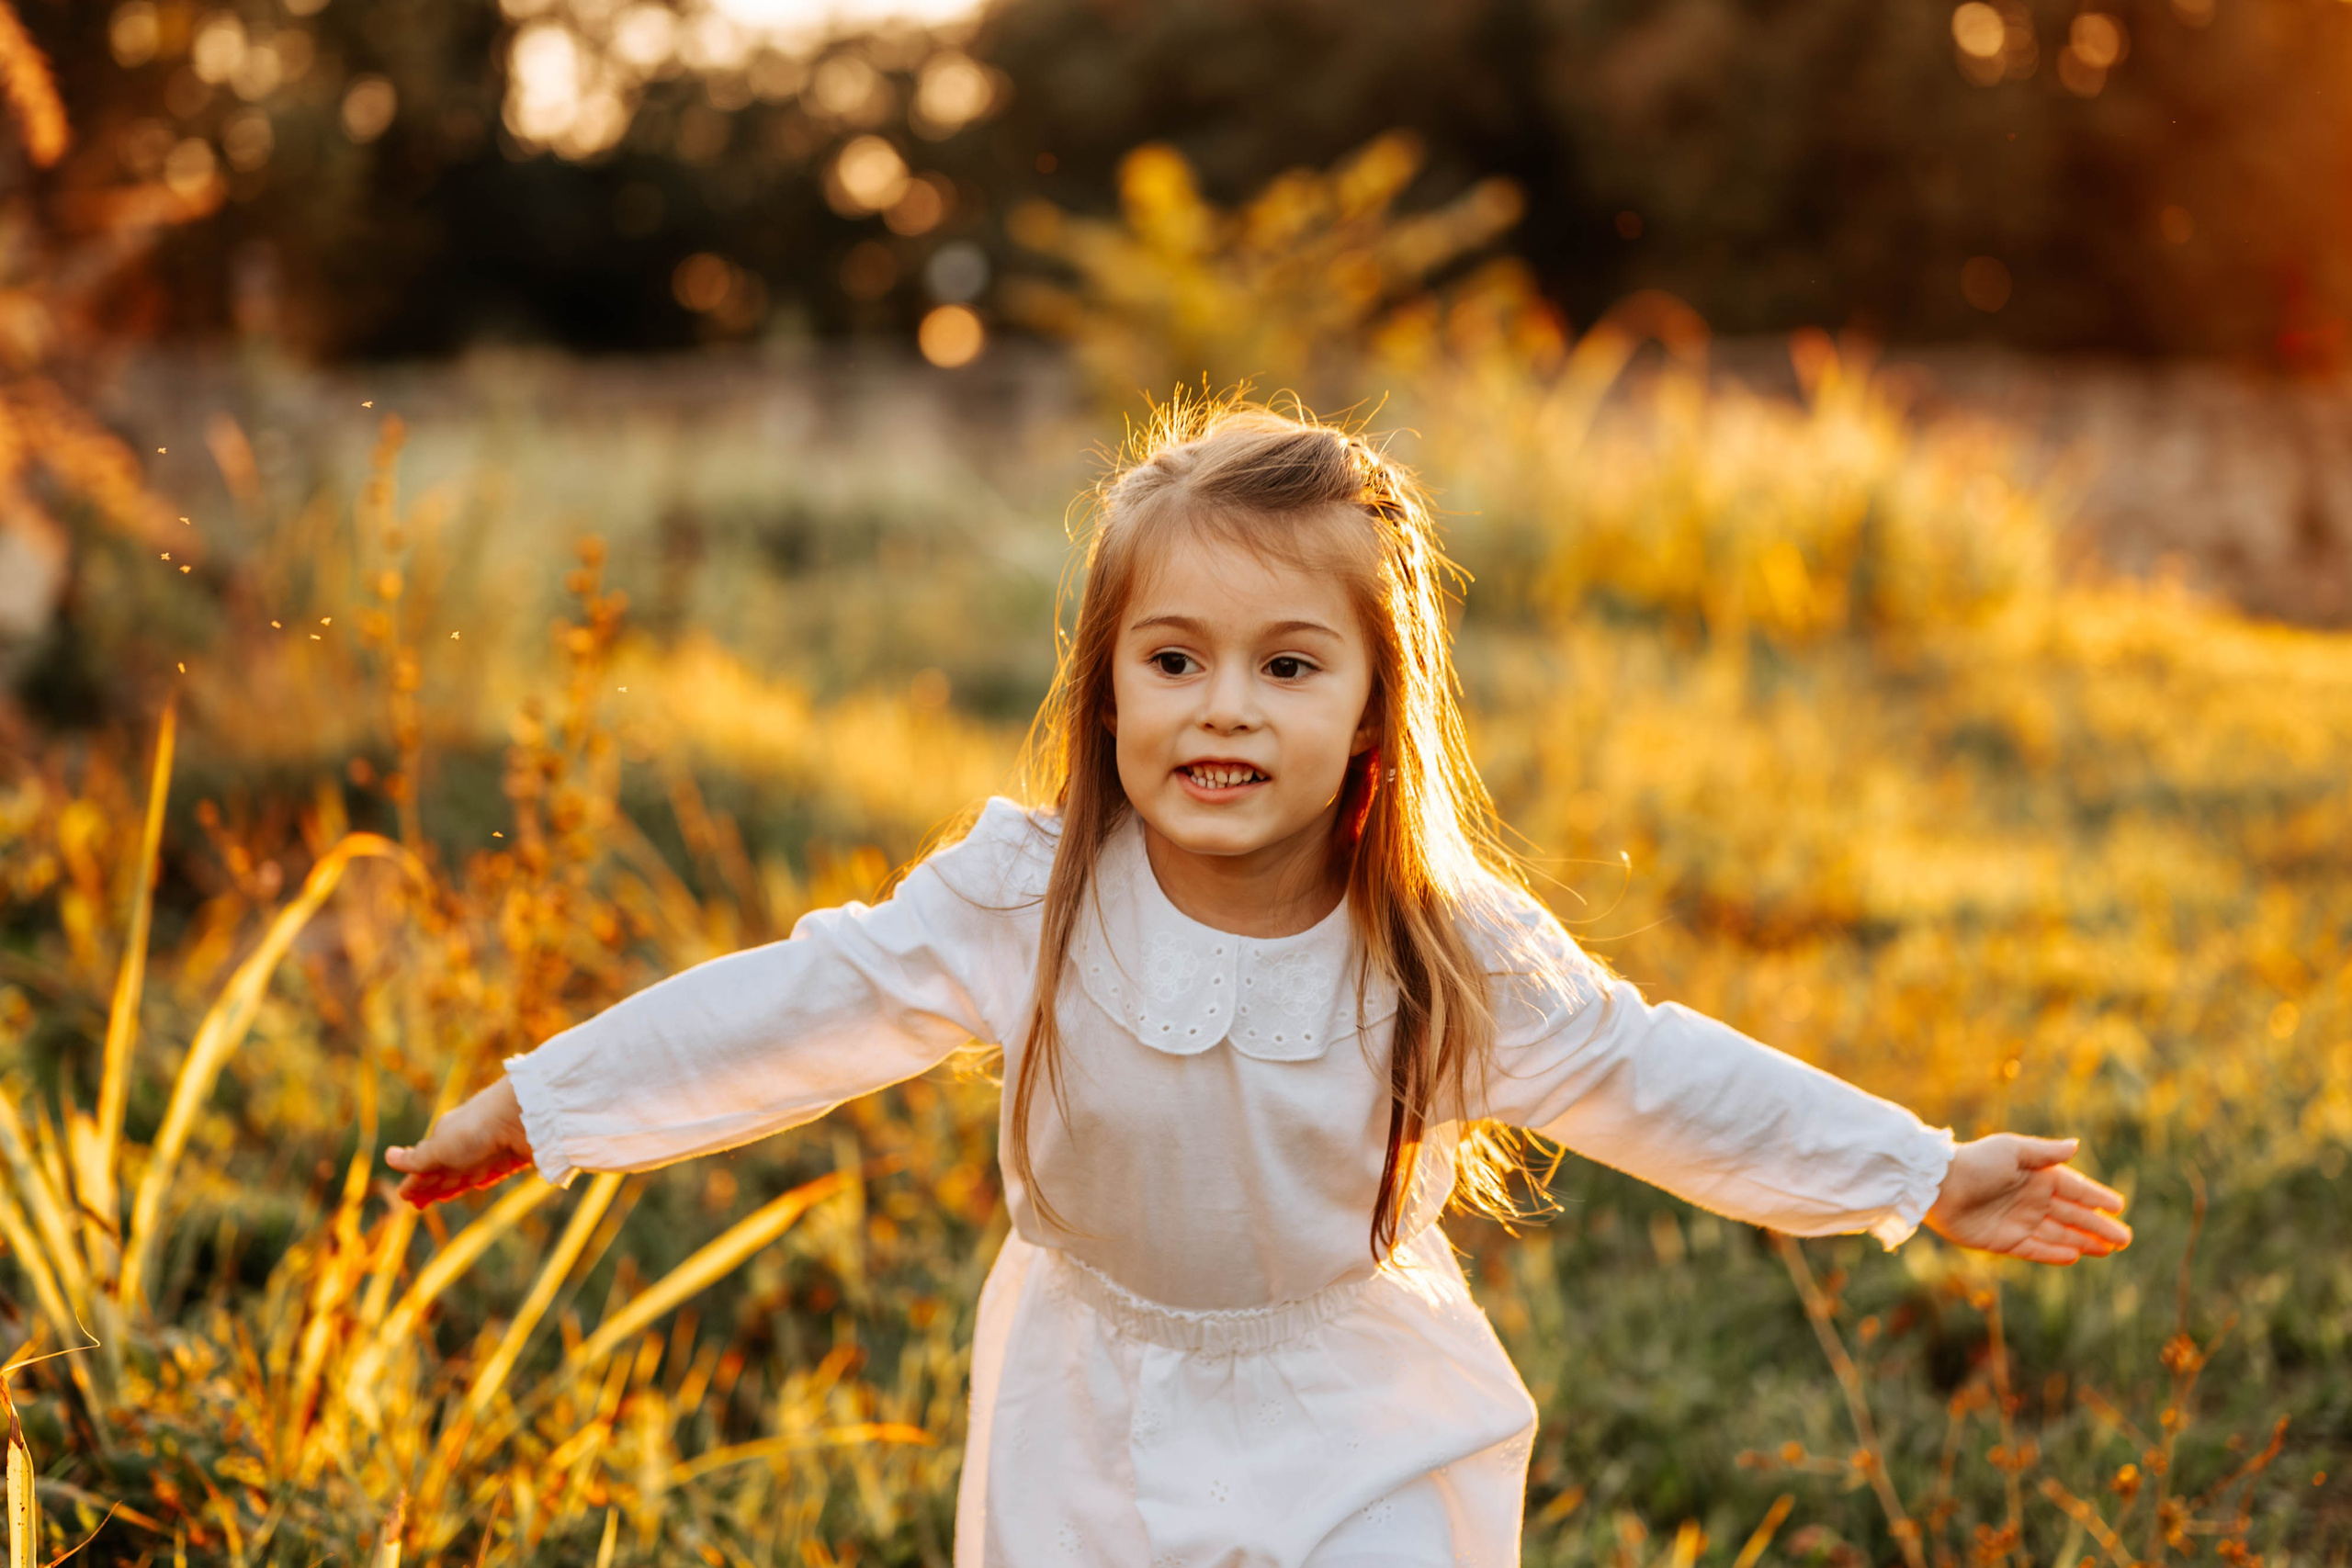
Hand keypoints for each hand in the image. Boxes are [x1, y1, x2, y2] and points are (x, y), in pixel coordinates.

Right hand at [385, 1079, 533, 1207]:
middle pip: (444, 1171)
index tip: (404, 1195)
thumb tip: (388, 1157)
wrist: (525, 1114)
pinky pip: (494, 1171)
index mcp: (445, 1137)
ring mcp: (490, 1151)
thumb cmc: (476, 1130)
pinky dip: (483, 1179)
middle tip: (418, 1204)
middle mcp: (466, 1144)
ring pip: (467, 1173)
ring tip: (441, 1198)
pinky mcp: (512, 1158)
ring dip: (453, 1186)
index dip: (415, 1182)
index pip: (425, 1164)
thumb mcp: (440, 1147)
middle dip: (430, 1186)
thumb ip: (417, 1158)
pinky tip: (479, 1184)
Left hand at [1924, 1134, 2130, 1263]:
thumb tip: (2076, 1145)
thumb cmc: (1975, 1162)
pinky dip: (2055, 1253)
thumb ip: (2045, 1152)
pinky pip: (2037, 1249)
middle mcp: (2032, 1200)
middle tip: (2126, 1239)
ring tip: (2109, 1249)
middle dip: (2099, 1227)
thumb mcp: (2012, 1150)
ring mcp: (2020, 1221)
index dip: (2097, 1198)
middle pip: (2073, 1216)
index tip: (2120, 1206)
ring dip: (2084, 1242)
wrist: (1937, 1186)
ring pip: (2060, 1234)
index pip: (2075, 1189)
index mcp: (2036, 1176)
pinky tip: (2076, 1256)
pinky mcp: (2005, 1241)